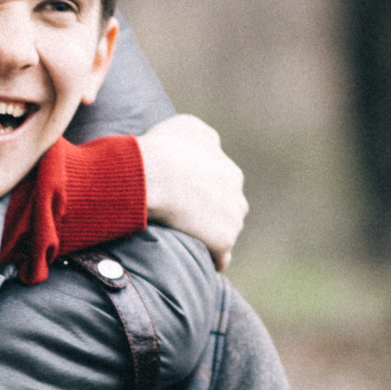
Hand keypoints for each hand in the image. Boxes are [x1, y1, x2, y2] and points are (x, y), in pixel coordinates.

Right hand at [138, 114, 245, 270]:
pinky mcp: (223, 241)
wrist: (152, 174)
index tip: (186, 201)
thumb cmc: (163, 148)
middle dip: (212, 216)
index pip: (224, 189)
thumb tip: (212, 146)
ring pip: (225, 233)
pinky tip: (199, 261)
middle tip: (185, 222)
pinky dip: (211, 260)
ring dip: (211, 238)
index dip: (205, 195)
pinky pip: (221, 258)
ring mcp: (233, 219)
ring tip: (189, 243)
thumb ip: (205, 138)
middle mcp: (238, 194)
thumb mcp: (188, 127)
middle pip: (228, 211)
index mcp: (231, 172)